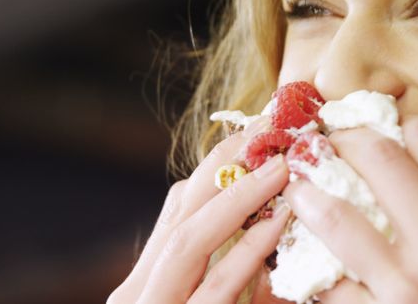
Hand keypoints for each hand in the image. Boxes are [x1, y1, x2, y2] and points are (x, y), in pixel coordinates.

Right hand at [107, 120, 291, 303]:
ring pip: (188, 239)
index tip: (253, 142)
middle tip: (267, 130)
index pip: (175, 212)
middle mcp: (138, 291)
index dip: (215, 171)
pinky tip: (277, 222)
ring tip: (279, 165)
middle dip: (225, 165)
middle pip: (180, 212)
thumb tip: (269, 234)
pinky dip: (248, 250)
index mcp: (144, 284)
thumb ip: (224, 279)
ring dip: (238, 196)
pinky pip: (217, 285)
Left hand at [283, 116, 417, 303]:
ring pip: (337, 213)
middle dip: (343, 142)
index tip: (375, 127)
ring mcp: (407, 284)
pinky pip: (325, 279)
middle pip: (380, 160)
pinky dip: (305, 261)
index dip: (395, 125)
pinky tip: (297, 251)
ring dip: (307, 192)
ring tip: (297, 187)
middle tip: (324, 143)